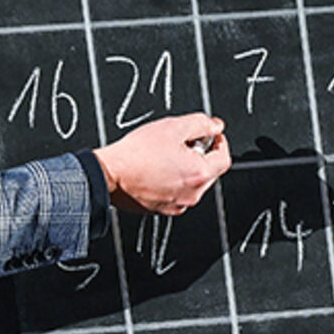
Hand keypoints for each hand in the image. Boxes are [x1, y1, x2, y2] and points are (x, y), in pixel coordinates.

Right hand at [92, 114, 231, 214]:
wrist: (109, 174)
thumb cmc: (136, 153)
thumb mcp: (172, 127)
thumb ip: (200, 123)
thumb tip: (215, 126)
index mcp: (199, 173)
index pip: (225, 158)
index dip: (219, 142)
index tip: (210, 135)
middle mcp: (193, 194)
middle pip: (209, 172)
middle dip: (201, 155)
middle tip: (181, 143)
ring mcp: (178, 204)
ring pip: (193, 183)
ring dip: (186, 169)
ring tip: (164, 157)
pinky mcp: (164, 210)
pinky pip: (177, 193)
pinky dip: (173, 182)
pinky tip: (155, 170)